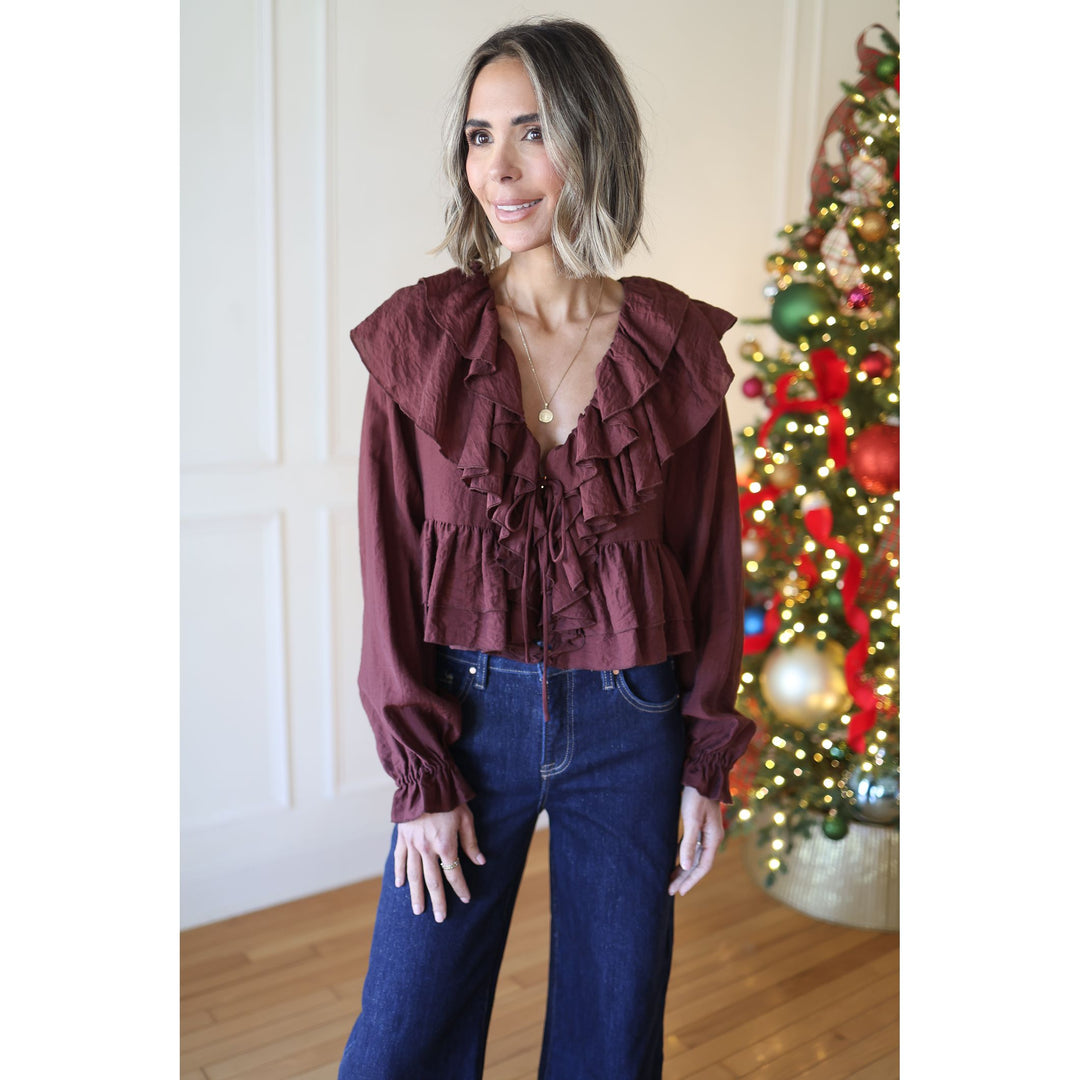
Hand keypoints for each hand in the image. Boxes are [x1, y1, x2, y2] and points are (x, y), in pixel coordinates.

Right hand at [395, 804, 485, 922]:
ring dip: (417, 895)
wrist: (424, 782)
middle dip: (438, 901)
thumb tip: (480, 861)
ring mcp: (412, 845)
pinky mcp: (402, 838)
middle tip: (441, 919)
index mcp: (445, 845)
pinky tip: (399, 886)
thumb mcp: (466, 818)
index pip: (454, 874)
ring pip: (414, 876)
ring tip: (418, 911)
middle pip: (433, 881)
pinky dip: (399, 873)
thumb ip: (471, 842)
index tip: (465, 899)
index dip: (460, 888)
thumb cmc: (448, 799)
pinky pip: (399, 859)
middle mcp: (427, 849)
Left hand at [668, 786, 724, 896]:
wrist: (702, 774)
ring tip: (671, 879)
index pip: (703, 866)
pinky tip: (675, 859)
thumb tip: (686, 866)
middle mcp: (711, 837)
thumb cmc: (696, 796)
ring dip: (683, 868)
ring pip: (694, 855)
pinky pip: (691, 846)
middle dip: (684, 877)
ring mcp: (706, 831)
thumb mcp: (692, 820)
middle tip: (670, 890)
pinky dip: (683, 854)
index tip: (679, 892)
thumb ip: (689, 843)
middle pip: (698, 863)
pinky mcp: (699, 824)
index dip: (691, 880)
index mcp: (713, 838)